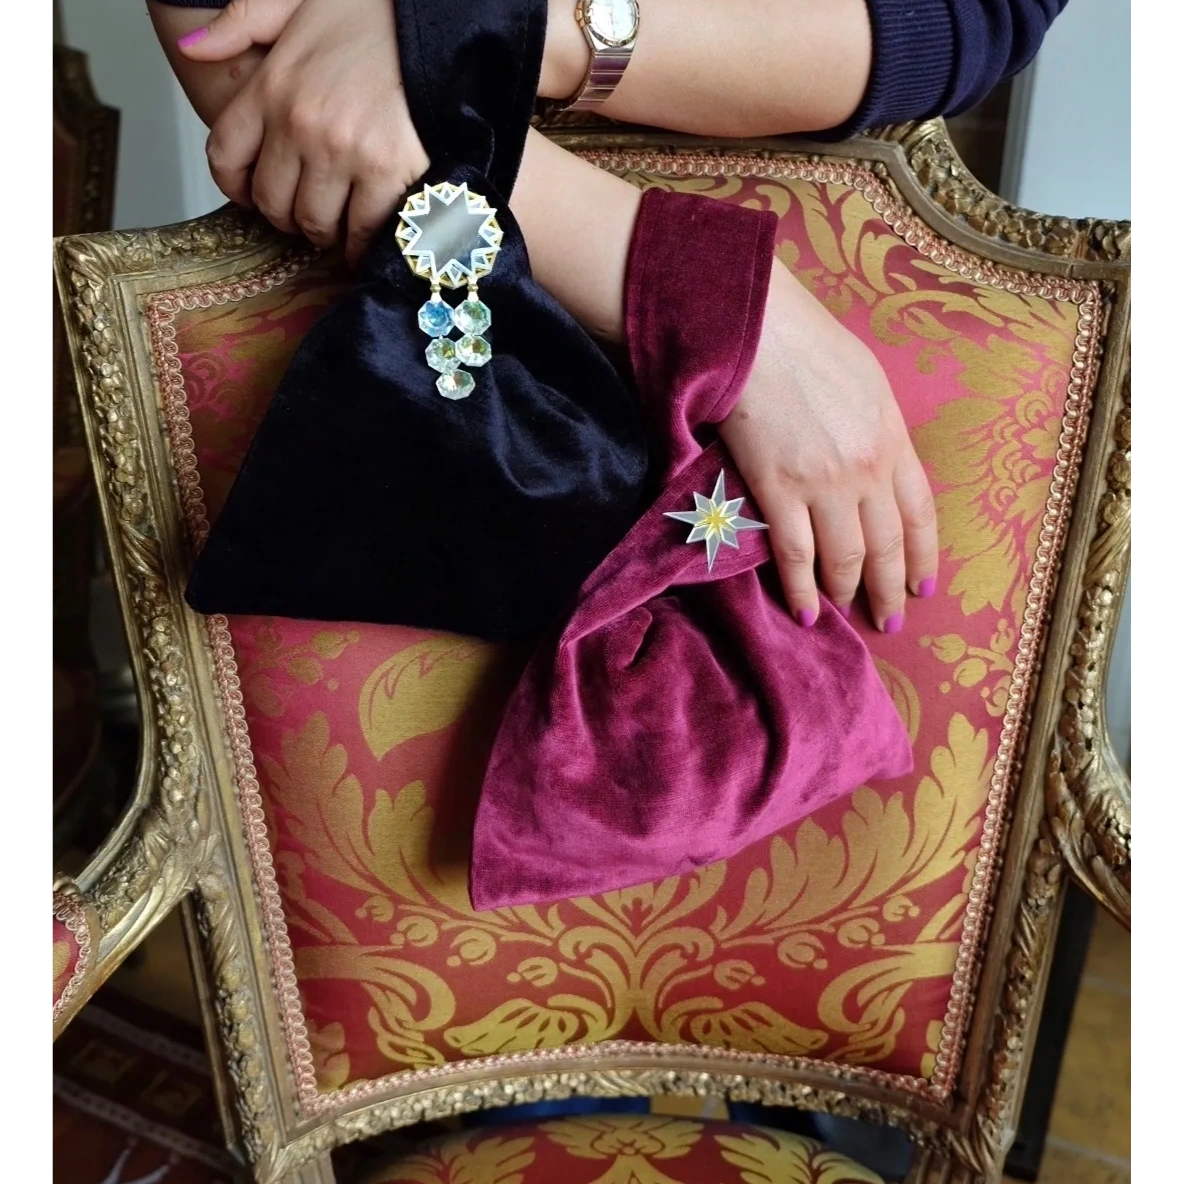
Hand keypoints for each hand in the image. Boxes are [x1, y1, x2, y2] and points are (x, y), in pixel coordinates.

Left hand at [177, 0, 428, 265]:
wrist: (435, 26)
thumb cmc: (376, 16)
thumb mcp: (297, 1)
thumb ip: (243, 23)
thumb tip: (192, 49)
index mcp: (272, 86)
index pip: (226, 154)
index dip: (235, 186)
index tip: (253, 195)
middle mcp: (299, 123)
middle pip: (272, 201)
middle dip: (287, 215)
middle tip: (308, 214)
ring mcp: (342, 152)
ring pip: (315, 223)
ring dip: (325, 233)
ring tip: (339, 227)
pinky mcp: (385, 172)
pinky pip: (363, 230)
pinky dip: (362, 246)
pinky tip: (366, 242)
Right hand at [720, 265, 937, 631]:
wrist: (762, 336)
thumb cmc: (810, 347)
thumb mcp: (869, 383)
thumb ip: (880, 429)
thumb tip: (879, 464)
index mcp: (893, 440)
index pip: (920, 513)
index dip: (923, 556)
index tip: (924, 586)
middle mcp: (867, 470)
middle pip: (887, 545)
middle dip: (891, 589)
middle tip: (890, 621)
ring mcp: (824, 485)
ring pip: (846, 557)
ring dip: (848, 592)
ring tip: (848, 614)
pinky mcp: (779, 491)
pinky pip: (796, 555)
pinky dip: (802, 590)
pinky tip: (806, 613)